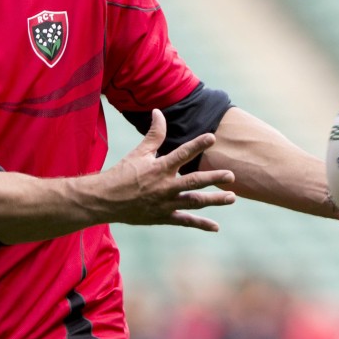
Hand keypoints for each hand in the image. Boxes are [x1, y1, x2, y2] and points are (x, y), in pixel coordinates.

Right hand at [101, 108, 236, 230]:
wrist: (106, 200)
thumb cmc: (122, 173)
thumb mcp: (139, 152)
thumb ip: (154, 135)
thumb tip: (159, 112)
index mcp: (159, 168)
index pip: (182, 154)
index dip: (197, 145)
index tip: (212, 137)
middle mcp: (165, 186)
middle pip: (194, 182)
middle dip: (214, 178)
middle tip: (231, 175)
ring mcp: (165, 203)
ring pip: (194, 202)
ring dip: (214, 200)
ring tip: (232, 197)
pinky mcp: (163, 216)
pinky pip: (185, 221)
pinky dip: (201, 224)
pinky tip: (215, 226)